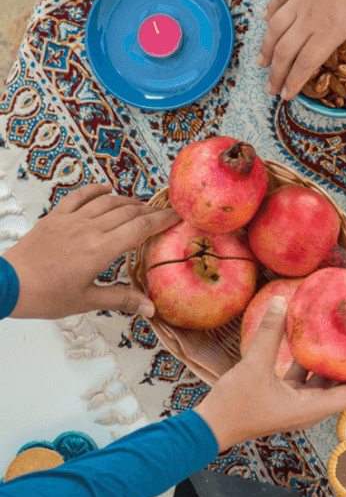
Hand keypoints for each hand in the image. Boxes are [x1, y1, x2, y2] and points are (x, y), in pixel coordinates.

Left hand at [4, 184, 178, 319]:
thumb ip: (120, 300)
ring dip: (128, 201)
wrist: (8, 284)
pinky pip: (78, 196)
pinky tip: (106, 188)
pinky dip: (95, 189)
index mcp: (101, 250)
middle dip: (150, 210)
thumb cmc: (45, 296)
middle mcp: (90, 229)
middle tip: (163, 214)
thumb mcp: (86, 301)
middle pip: (128, 211)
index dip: (162, 220)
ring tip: (140, 205)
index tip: (177, 217)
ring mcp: (71, 220)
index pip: (140, 227)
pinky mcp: (54, 217)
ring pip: (107, 202)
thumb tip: (150, 308)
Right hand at [195, 296, 345, 451]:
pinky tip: (312, 337)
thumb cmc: (234, 406)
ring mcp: (298, 404)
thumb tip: (282, 301)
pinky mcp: (285, 397)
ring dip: (338, 360)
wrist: (207, 429)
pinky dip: (313, 360)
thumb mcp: (253, 365)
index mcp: (313, 409)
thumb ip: (270, 333)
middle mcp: (311, 409)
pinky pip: (307, 377)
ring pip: (327, 380)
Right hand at [259, 0, 345, 99]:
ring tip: (261, 64)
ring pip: (276, 30)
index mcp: (331, 27)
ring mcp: (298, 0)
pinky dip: (270, 14)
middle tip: (270, 90)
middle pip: (287, 52)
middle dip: (278, 74)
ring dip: (267, 49)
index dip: (296, 81)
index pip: (309, 61)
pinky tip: (264, 22)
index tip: (288, 96)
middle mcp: (309, 18)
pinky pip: (277, 2)